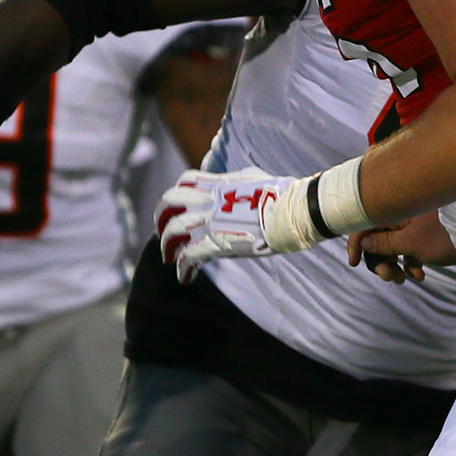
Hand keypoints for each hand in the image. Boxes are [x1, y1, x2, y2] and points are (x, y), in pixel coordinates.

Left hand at [155, 166, 301, 282]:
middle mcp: (210, 200)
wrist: (294, 210)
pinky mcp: (217, 243)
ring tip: (168, 257)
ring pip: (172, 230)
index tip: (177, 206)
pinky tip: (185, 277)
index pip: (186, 181)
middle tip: (163, 232)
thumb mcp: (255, 177)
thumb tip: (241, 180)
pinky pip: (189, 256)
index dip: (176, 193)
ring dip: (166, 245)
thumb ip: (240, 180)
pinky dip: (183, 268)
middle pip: (169, 202)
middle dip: (160, 218)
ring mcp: (211, 221)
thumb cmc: (284, 195)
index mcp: (220, 184)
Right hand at [347, 214, 455, 283]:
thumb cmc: (443, 236)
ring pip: (393, 248)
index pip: (365, 224)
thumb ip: (384, 243)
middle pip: (377, 239)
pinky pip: (409, 251)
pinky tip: (420, 275)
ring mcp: (414, 226)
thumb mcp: (411, 243)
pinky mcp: (426, 237)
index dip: (356, 244)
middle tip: (390, 277)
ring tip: (405, 279)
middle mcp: (401, 216)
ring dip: (394, 265)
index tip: (354, 264)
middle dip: (379, 260)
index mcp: (395, 211)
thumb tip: (362, 243)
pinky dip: (410, 264)